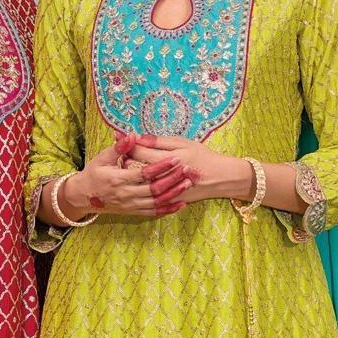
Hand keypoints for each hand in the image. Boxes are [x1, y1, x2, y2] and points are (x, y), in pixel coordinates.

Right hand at [61, 133, 192, 217]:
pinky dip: (169, 209)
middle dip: (172, 179)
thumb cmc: (94, 173)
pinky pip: (154, 212)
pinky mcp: (134, 212)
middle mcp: (126, 195)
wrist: (84, 196)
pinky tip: (181, 204)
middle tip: (187, 169)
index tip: (175, 158)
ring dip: (174, 193)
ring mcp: (130, 205)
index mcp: (118, 179)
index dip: (161, 166)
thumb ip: (119, 148)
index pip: (144, 173)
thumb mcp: (102, 158)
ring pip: (157, 201)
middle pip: (154, 188)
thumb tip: (132, 136)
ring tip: (188, 183)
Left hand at [124, 134, 250, 203]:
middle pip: (133, 168)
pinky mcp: (166, 200)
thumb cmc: (201, 156)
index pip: (137, 151)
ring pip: (137, 182)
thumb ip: (158, 141)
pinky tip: (140, 178)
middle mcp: (162, 177)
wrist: (218, 179)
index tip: (120, 136)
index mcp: (166, 159)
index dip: (127, 143)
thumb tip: (137, 137)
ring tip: (130, 163)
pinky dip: (140, 185)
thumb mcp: (182, 143)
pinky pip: (147, 194)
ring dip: (131, 172)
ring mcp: (163, 191)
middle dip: (125, 157)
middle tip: (124, 150)